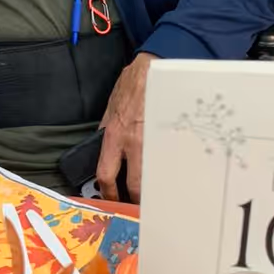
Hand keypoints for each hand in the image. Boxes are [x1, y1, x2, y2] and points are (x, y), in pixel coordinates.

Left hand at [97, 52, 156, 202]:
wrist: (155, 69)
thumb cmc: (132, 85)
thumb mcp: (111, 107)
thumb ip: (107, 130)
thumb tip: (102, 148)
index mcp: (115, 135)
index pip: (106, 174)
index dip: (108, 192)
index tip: (110, 197)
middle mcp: (134, 142)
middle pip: (134, 185)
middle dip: (134, 199)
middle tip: (134, 204)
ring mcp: (155, 141)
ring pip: (153, 177)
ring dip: (152, 187)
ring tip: (153, 193)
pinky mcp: (171, 138)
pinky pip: (168, 161)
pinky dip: (166, 170)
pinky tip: (168, 172)